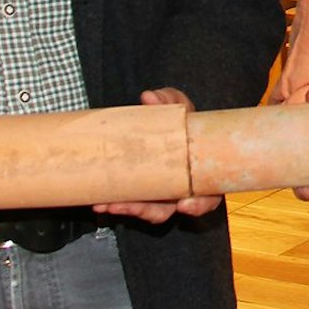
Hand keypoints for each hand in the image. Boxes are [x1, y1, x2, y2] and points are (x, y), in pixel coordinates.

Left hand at [92, 88, 225, 221]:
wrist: (162, 122)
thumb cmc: (180, 120)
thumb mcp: (178, 106)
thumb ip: (168, 100)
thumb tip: (150, 98)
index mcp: (200, 174)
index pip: (207, 197)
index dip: (198, 205)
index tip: (185, 205)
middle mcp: (182, 190)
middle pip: (170, 209)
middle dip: (150, 211)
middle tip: (134, 207)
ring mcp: (161, 195)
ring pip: (148, 211)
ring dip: (128, 209)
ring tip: (109, 204)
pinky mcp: (142, 194)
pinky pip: (132, 204)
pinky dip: (118, 204)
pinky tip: (101, 202)